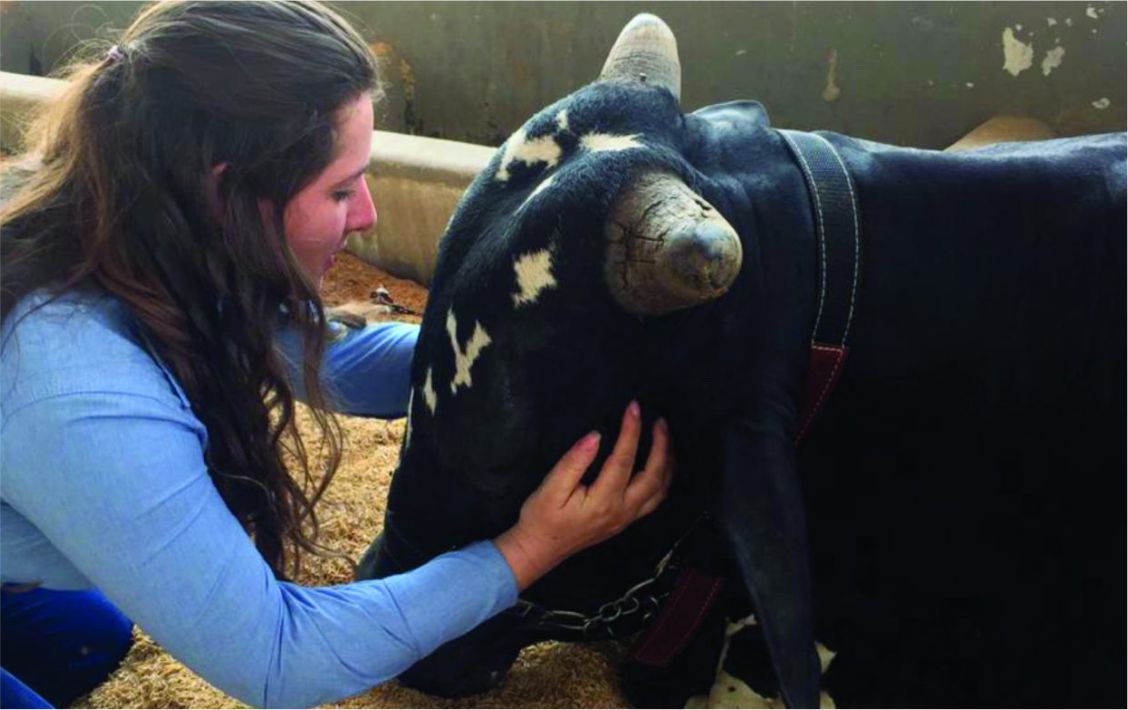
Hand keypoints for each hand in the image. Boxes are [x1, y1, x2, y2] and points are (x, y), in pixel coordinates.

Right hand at [493, 400, 673, 589]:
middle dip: (661, 445)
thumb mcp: (550, 488)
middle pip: (653, 476)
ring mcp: (627, 518)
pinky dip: (665, 479)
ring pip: (660, 490)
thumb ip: (574, 462)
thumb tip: (595, 437)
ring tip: (666, 437)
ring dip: (668, 462)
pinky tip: (662, 464)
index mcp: (603, 501)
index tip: (633, 407)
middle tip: (660, 420)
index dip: (631, 431)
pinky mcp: (626, 521)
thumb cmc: (541, 518)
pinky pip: (655, 499)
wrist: (540, 550)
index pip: (623, 459)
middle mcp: (622, 511)